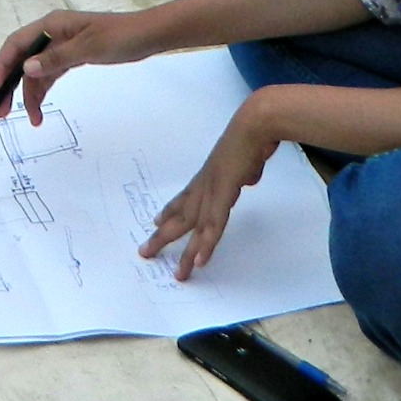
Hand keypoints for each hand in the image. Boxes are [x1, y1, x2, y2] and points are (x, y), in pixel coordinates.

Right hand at [0, 5, 161, 121]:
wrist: (147, 35)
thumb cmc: (119, 37)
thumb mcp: (87, 48)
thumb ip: (56, 59)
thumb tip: (26, 69)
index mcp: (51, 25)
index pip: (16, 45)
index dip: (2, 66)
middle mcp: (51, 33)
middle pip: (22, 59)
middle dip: (11, 86)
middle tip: (3, 112)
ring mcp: (61, 45)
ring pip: (36, 71)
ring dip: (30, 94)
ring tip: (32, 119)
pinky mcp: (72, 55)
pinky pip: (50, 74)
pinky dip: (44, 90)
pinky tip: (41, 107)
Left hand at [140, 98, 282, 280]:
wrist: (255, 125)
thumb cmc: (253, 140)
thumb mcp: (246, 161)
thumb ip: (243, 172)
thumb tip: (248, 175)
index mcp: (208, 177)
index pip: (184, 198)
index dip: (169, 211)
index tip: (155, 222)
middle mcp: (203, 185)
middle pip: (180, 217)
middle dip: (163, 237)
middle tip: (145, 253)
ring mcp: (211, 191)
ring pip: (193, 228)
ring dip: (185, 253)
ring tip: (179, 275)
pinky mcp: (223, 195)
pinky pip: (213, 226)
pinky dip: (206, 245)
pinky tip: (200, 261)